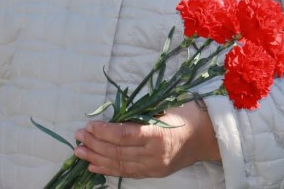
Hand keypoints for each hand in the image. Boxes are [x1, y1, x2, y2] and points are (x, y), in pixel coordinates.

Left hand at [72, 101, 220, 178]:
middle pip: (118, 151)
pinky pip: (127, 172)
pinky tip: (94, 166)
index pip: (123, 136)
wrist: (204, 136)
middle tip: (78, 135)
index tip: (89, 125)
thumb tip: (107, 121)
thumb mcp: (160, 110)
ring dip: (96, 158)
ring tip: (79, 151)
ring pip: (119, 164)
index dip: (103, 132)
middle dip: (95, 144)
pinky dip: (108, 169)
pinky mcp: (153, 173)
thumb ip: (136, 117)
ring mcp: (154, 167)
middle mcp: (155, 154)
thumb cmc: (182, 115)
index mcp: (158, 134)